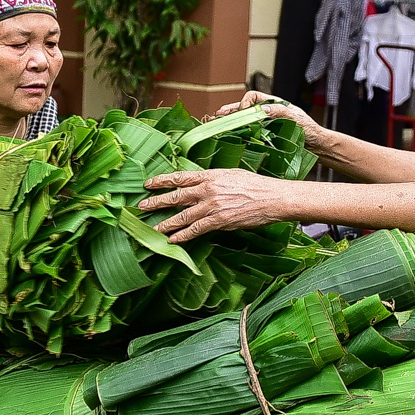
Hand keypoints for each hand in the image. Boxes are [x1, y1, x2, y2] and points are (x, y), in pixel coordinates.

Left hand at [140, 170, 290, 242]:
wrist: (272, 197)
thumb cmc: (255, 185)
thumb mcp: (231, 174)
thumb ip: (212, 179)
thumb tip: (199, 184)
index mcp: (210, 175)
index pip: (180, 177)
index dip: (162, 180)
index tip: (148, 183)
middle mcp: (207, 189)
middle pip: (176, 196)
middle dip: (156, 202)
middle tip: (142, 206)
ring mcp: (212, 206)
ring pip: (182, 215)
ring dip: (166, 223)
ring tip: (153, 228)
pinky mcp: (219, 221)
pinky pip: (196, 230)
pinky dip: (183, 235)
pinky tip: (172, 240)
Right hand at [212, 91, 332, 154]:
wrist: (317, 147)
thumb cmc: (310, 130)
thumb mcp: (296, 119)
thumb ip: (280, 112)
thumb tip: (261, 109)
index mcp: (273, 104)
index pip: (253, 98)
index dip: (244, 103)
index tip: (242, 112)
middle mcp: (267, 114)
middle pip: (244, 109)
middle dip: (230, 111)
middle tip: (218, 116)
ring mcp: (265, 126)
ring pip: (244, 122)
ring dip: (231, 123)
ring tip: (218, 126)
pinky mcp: (265, 139)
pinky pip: (249, 135)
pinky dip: (238, 135)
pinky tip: (230, 138)